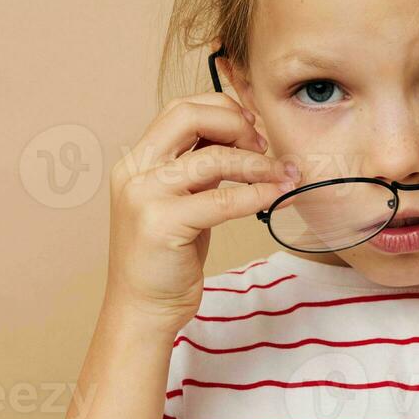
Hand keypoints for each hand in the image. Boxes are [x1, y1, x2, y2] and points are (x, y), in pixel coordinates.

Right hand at [105, 92, 300, 329]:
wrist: (141, 309)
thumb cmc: (166, 259)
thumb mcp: (180, 202)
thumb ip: (198, 169)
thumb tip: (241, 138)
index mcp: (137, 161)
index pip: (179, 109)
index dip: (222, 110)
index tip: (252, 129)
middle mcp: (134, 172)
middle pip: (189, 116)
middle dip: (236, 123)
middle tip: (264, 146)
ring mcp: (144, 196)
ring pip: (213, 157)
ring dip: (258, 163)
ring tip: (283, 174)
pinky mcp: (162, 223)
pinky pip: (222, 198)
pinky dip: (257, 193)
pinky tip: (277, 197)